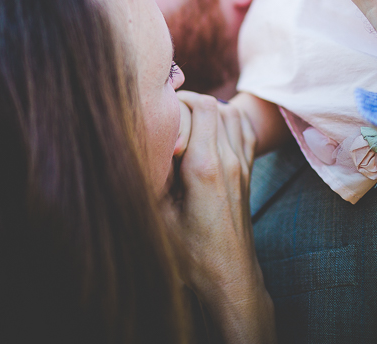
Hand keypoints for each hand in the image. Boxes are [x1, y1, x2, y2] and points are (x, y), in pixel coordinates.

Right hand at [172, 91, 274, 343]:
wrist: (228, 276)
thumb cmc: (189, 251)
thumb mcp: (157, 215)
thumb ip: (149, 177)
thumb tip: (130, 146)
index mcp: (204, 167)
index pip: (201, 107)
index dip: (179, 100)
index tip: (159, 113)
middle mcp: (228, 160)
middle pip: (215, 106)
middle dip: (189, 103)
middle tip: (167, 116)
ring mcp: (242, 166)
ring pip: (231, 114)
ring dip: (208, 110)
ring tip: (184, 121)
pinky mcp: (247, 173)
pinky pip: (244, 131)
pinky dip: (228, 121)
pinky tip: (209, 131)